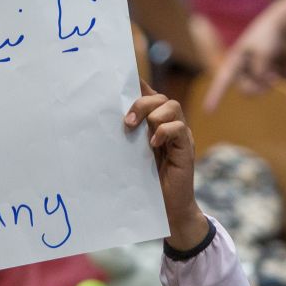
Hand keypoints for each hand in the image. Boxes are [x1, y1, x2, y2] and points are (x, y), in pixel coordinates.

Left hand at [124, 81, 207, 250]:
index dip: (137, 83)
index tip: (121, 74)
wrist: (165, 211)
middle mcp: (167, 126)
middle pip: (159, 98)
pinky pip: (179, 128)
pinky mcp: (185, 149)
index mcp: (152, 125)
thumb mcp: (127, 158)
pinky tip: (153, 143)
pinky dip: (165, 131)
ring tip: (135, 129)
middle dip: (141, 103)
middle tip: (126, 121)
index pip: (147, 96)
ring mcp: (178, 136)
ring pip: (171, 107)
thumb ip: (122, 139)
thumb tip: (100, 123)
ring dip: (152, 113)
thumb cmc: (143, 185)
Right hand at [203, 9, 285, 110]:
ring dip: (265, 85)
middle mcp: (237, 70)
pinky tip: (276, 71)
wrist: (278, 26)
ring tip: (275, 73)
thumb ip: (261, 69)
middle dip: (258, 88)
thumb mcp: (264, 51)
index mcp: (233, 62)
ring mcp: (246, 74)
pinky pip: (262, 86)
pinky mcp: (256, 76)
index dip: (214, 96)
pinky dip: (270, 81)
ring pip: (254, 90)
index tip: (207, 112)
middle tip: (274, 79)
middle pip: (244, 89)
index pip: (222, 81)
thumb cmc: (267, 36)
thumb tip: (262, 84)